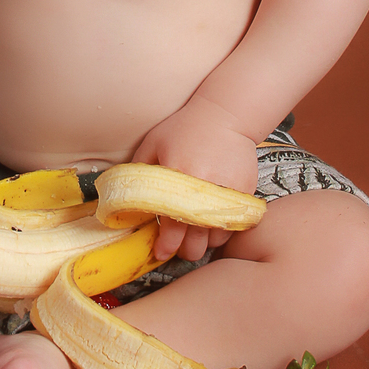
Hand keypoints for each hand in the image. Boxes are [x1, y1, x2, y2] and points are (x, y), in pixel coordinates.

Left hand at [130, 97, 260, 262]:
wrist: (226, 116)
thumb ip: (137, 173)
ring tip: (195, 231)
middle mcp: (204, 192)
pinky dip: (222, 229)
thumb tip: (123, 202)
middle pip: (196, 245)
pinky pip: (234, 227)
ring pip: (216, 240)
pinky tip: (212, 221)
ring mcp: (228, 196)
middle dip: (185, 251)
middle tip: (178, 244)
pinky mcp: (245, 195)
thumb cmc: (184, 128)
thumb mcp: (153, 144)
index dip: (165, 247)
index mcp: (178, 180)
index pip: (172, 229)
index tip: (160, 252)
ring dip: (204, 240)